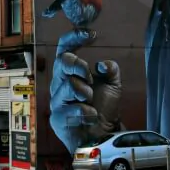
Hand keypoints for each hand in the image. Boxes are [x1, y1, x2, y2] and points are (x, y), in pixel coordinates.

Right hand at [49, 29, 121, 153]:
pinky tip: (91, 116)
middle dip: (78, 66)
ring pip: (68, 86)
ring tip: (90, 101)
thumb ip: (110, 70)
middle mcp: (59, 83)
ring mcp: (57, 101)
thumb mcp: (112, 85)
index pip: (65, 49)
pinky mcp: (57, 118)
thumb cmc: (103, 107)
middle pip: (62, 62)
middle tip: (89, 77)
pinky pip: (71, 109)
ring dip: (85, 92)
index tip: (91, 34)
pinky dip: (86, 112)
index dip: (74, 38)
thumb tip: (101, 64)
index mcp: (69, 72)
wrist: (103, 136)